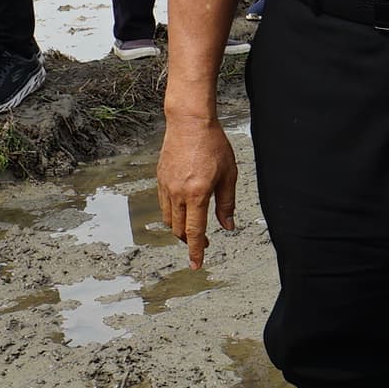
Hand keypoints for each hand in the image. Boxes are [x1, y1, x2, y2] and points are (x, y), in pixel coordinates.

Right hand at [156, 114, 238, 268]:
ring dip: (179, 228)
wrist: (189, 123)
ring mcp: (166, 186)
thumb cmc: (213, 145)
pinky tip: (182, 209)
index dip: (195, 251)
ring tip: (191, 228)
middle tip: (201, 243)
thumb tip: (228, 225)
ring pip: (168, 219)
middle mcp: (178, 193)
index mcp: (197, 194)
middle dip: (189, 241)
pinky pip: (163, 204)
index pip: (194, 231)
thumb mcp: (229, 175)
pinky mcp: (160, 179)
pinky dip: (172, 213)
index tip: (196, 264)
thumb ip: (227, 203)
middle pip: (179, 229)